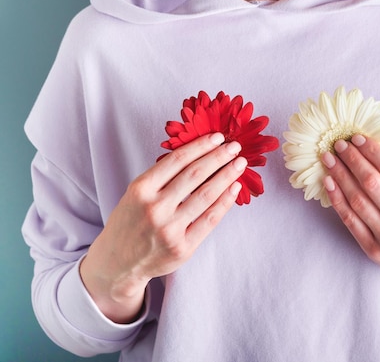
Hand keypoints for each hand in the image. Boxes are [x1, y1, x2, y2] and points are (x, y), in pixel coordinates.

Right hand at [80, 133, 245, 322]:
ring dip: (227, 176)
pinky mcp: (183, 247)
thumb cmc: (131, 222)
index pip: (177, 160)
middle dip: (218, 157)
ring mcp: (169, 229)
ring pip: (206, 195)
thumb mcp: (136, 194)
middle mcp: (154, 207)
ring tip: (240, 164)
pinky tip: (235, 188)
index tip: (217, 137)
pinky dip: (225, 202)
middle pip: (195, 174)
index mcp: (141, 189)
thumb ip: (162, 177)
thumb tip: (199, 153)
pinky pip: (210, 219)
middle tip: (235, 147)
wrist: (118, 263)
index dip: (200, 146)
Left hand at [322, 135, 379, 307]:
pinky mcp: (374, 251)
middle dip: (352, 160)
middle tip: (339, 145)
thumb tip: (369, 155)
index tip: (358, 138)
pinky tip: (329, 184)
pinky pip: (350, 221)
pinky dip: (337, 200)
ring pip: (357, 200)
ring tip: (329, 160)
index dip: (372, 151)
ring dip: (339, 176)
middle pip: (371, 183)